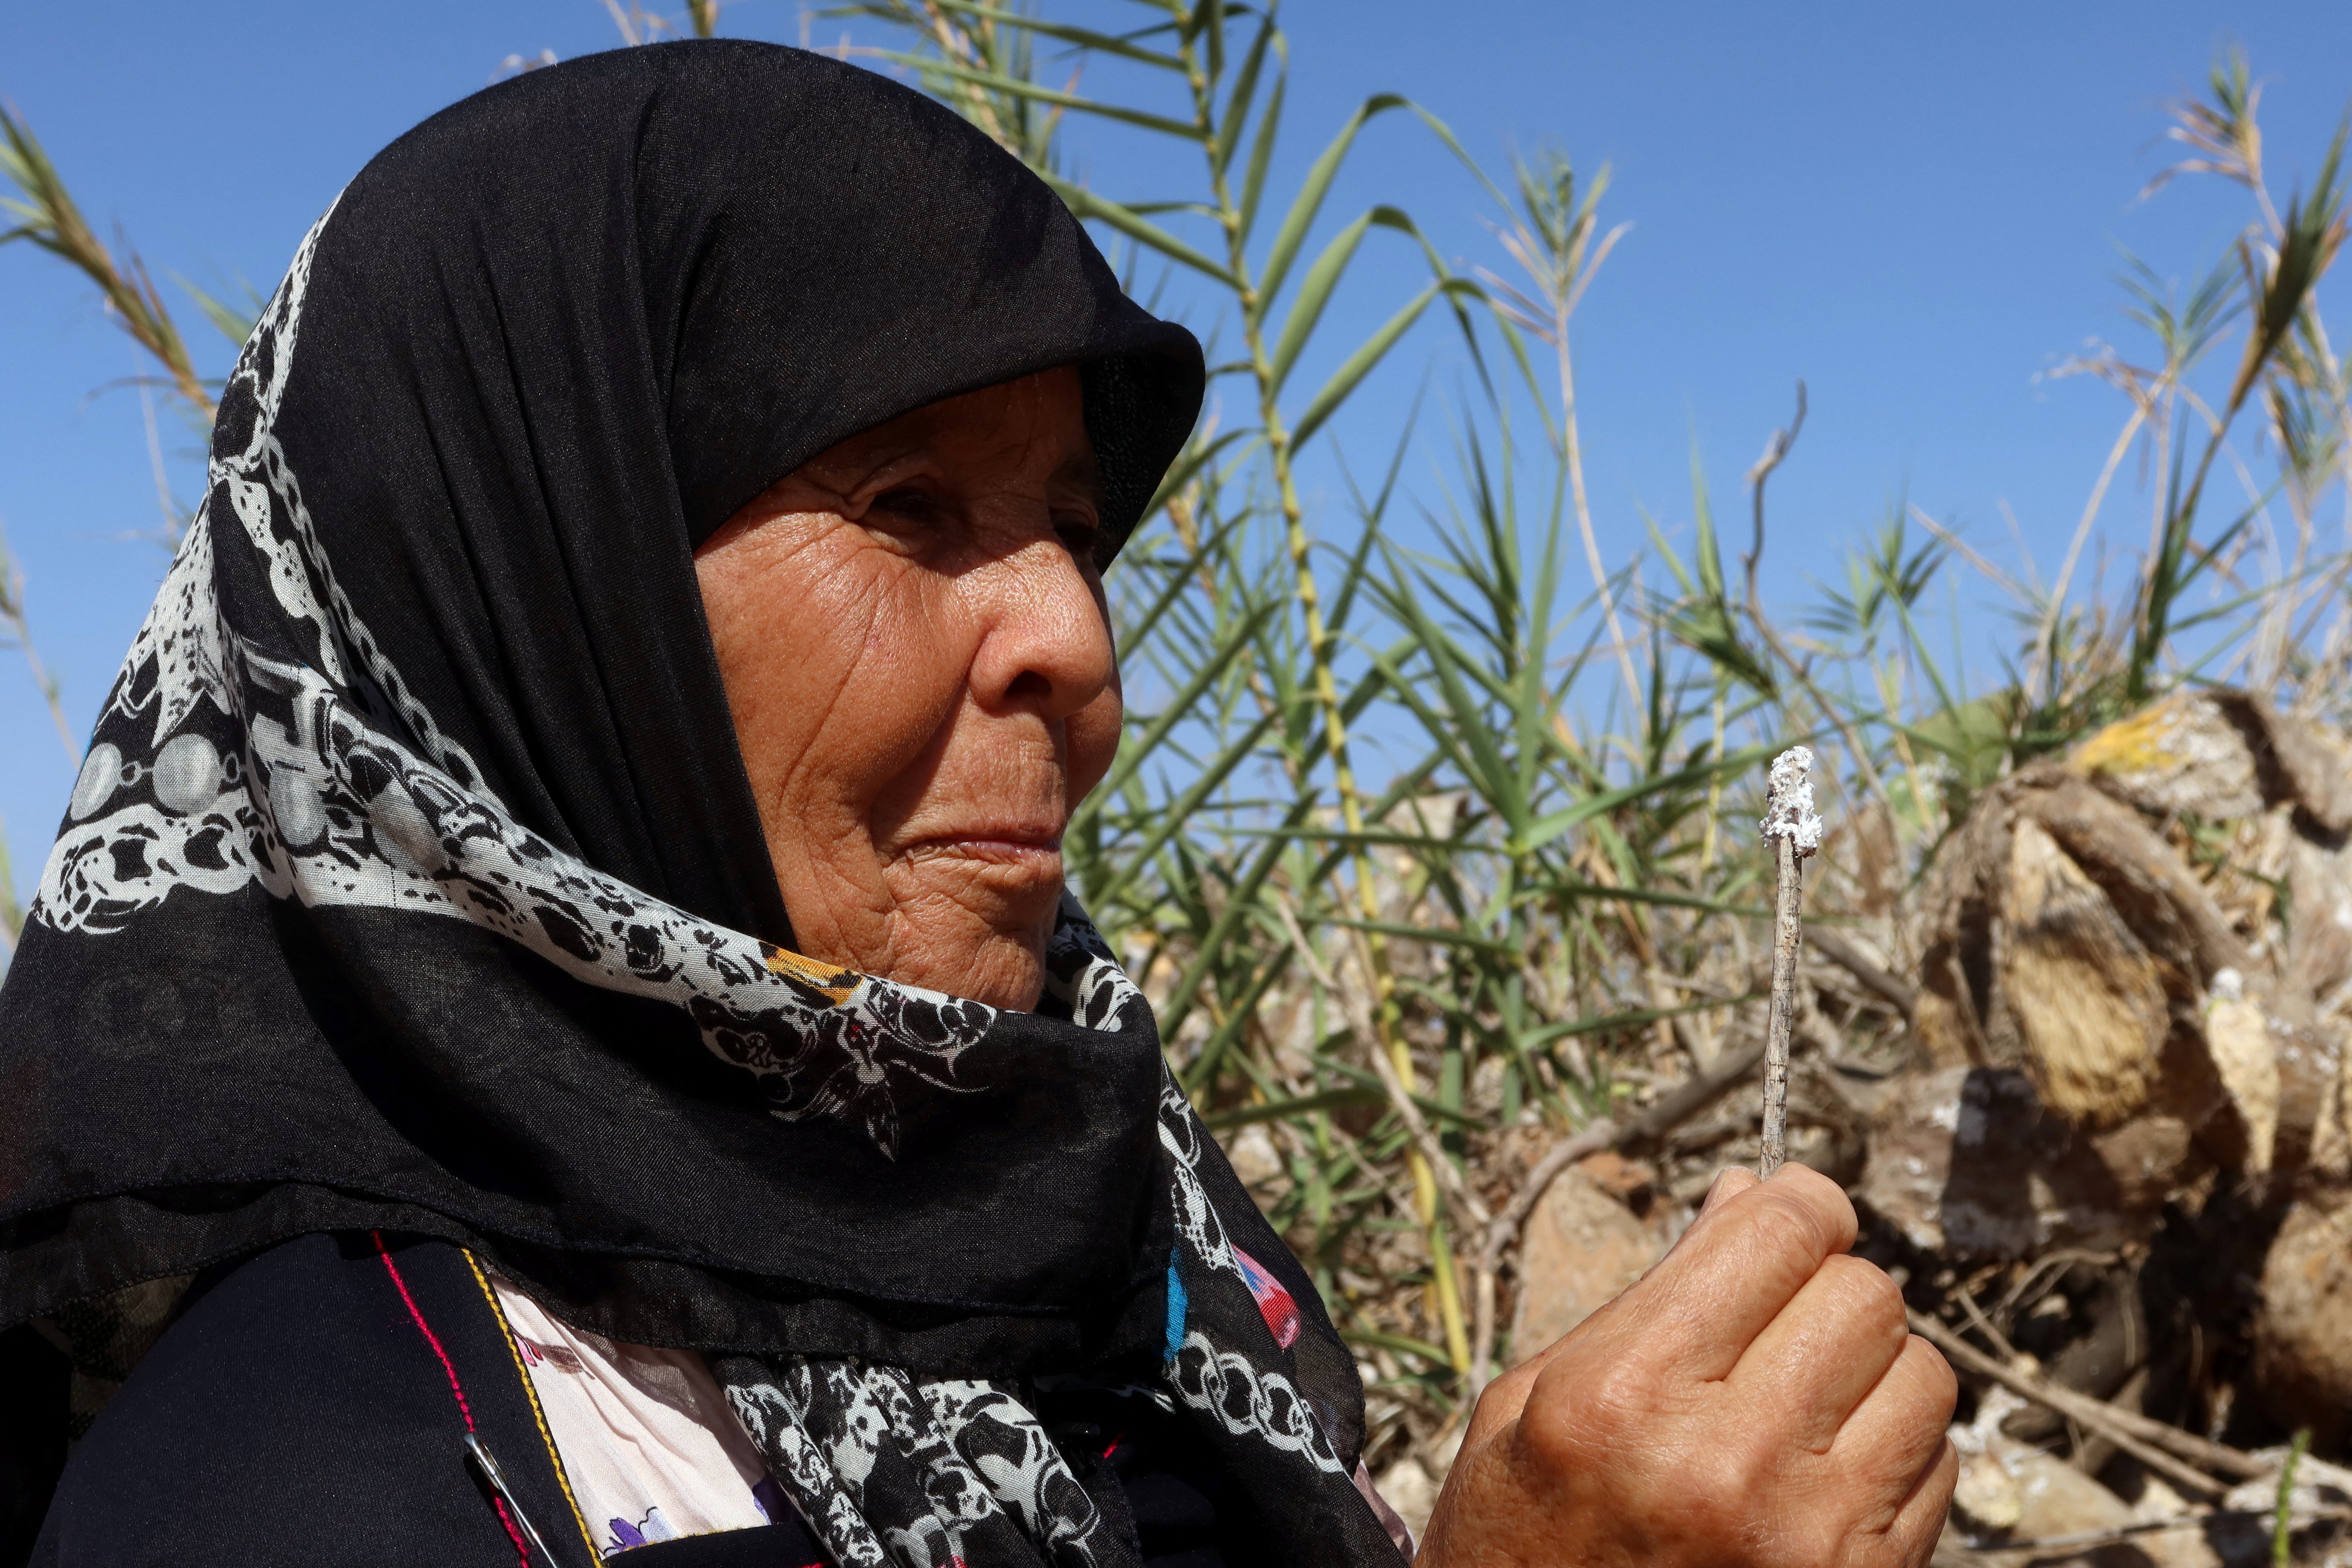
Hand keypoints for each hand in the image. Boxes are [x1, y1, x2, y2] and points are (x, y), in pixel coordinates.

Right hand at [1417, 1164, 1955, 1567]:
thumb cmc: (1523, 1538)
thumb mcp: (1534, 1399)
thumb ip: (1648, 1297)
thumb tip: (1752, 1194)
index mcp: (1623, 1394)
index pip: (1775, 1236)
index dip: (1798, 1202)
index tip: (1793, 1207)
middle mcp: (1725, 1460)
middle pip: (1866, 1296)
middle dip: (1831, 1284)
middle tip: (1787, 1310)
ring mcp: (1806, 1534)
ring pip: (1923, 1376)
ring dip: (1876, 1368)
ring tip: (1811, 1395)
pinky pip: (1938, 1469)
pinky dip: (1897, 1450)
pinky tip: (1828, 1469)